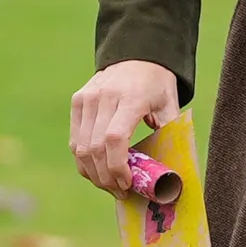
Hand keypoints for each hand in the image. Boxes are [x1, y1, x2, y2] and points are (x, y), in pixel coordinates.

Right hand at [69, 60, 181, 195]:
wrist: (137, 54)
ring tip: (110, 186)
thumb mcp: (170, 104)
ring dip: (93, 172)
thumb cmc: (158, 84)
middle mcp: (103, 98)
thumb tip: (171, 168)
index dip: (117, 166)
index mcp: (130, 99)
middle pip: (94, 148)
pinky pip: (75, 139)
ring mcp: (86, 99)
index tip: (127, 183)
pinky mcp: (77, 102)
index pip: (114, 139)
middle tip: (121, 192)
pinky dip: (84, 160)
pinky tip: (98, 171)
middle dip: (106, 177)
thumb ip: (170, 132)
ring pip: (80, 147)